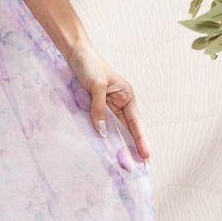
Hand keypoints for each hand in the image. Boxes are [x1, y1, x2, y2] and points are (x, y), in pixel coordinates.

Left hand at [66, 38, 149, 162]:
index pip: (136, 123)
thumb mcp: (96, 86)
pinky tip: (105, 148)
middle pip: (128, 129)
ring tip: (123, 163)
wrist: (75, 53)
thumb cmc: (90, 65)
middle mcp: (120, 103)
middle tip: (137, 167)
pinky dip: (103, 136)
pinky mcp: (95, 107)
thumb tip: (101, 131)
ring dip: (118, 144)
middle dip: (132, 147)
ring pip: (114, 129)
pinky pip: (101, 124)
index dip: (141, 140)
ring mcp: (108, 107)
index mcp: (127, 97)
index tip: (146, 155)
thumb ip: (98, 108)